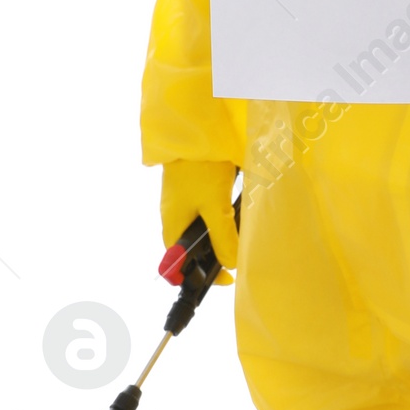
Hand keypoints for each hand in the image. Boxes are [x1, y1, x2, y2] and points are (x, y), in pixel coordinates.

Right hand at [160, 159, 238, 278]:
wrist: (195, 132)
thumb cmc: (200, 170)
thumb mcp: (216, 207)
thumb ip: (223, 238)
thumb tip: (230, 264)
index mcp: (172, 226)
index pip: (177, 264)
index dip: (196, 276)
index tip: (223, 278)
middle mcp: (174, 217)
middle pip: (191, 248)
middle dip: (211, 257)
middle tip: (236, 259)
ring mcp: (182, 202)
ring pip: (199, 230)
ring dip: (217, 237)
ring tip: (238, 239)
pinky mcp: (192, 189)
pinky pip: (204, 213)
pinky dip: (219, 219)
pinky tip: (234, 215)